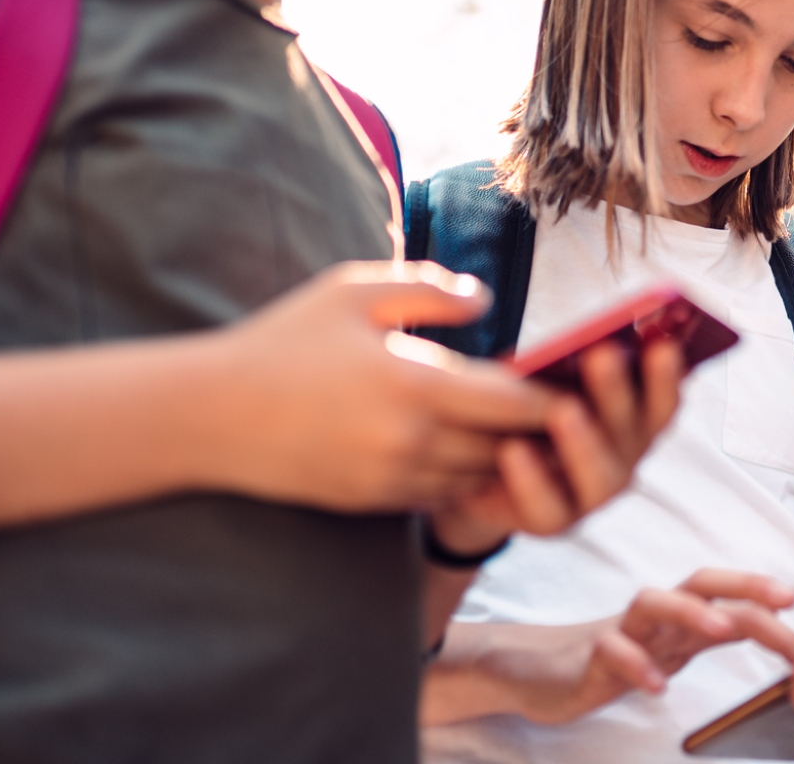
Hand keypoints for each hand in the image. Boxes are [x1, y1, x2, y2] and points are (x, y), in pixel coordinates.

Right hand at [204, 261, 556, 511]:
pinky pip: (442, 494)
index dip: (555, 394)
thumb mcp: (353, 292)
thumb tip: (488, 301)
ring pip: (479, 476)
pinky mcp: (374, 503)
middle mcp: (411, 443)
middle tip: (573, 404)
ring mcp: (392, 480)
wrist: (210, 415)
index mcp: (414, 385)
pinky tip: (476, 448)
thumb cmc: (285, 341)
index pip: (514, 402)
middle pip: (507, 446)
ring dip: (506, 456)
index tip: (583, 379)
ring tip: (531, 428)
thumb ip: (429, 290)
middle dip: (539, 428)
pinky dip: (466, 474)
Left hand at [428, 333, 684, 553]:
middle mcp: (625, 458)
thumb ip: (572, 363)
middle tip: (601, 355)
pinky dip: (531, 479)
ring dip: (584, 442)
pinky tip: (513, 449)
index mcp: (636, 419)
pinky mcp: (555, 522)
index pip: (663, 400)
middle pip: (632, 430)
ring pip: (601, 476)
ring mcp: (594, 495)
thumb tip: (580, 340)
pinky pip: (548, 507)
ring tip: (563, 410)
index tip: (662, 344)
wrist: (484, 468)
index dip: (667, 375)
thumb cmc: (529, 408)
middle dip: (616, 392)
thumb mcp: (549, 380)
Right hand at [431, 570, 793, 726]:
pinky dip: (636, 666)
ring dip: (689, 611)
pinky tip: (657, 687)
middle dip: (743, 585)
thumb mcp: (671, 646)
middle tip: (782, 601)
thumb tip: (766, 622)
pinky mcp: (589, 659)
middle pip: (699, 582)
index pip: (725, 591)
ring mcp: (621, 632)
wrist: (538, 672)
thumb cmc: (614, 657)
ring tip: (721, 628)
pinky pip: (611, 654)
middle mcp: (654, 616)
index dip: (761, 593)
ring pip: (653, 603)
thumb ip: (712, 633)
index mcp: (678, 615)